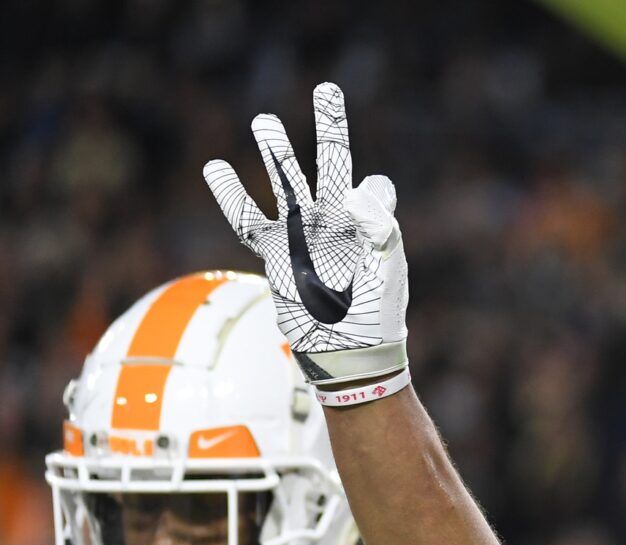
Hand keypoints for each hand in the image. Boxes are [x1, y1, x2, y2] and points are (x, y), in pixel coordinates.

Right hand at [203, 82, 409, 386]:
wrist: (348, 353)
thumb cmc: (375, 314)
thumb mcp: (387, 267)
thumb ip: (380, 224)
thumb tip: (366, 183)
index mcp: (367, 224)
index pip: (373, 189)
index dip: (375, 191)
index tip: (372, 195)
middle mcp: (334, 222)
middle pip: (328, 164)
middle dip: (328, 127)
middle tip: (327, 88)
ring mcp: (303, 234)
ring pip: (286, 181)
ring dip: (276, 151)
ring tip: (265, 120)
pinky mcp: (276, 253)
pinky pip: (248, 219)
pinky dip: (231, 194)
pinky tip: (215, 167)